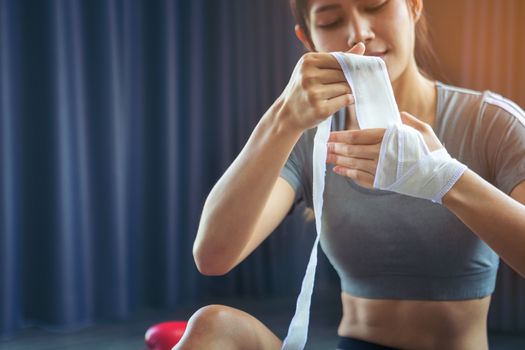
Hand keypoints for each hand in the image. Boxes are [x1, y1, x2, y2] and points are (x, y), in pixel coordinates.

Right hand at [277, 43, 365, 132]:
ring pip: (346, 87)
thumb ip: (337, 58)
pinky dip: (347, 100)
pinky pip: (345, 100)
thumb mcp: (314, 69)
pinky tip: (339, 101)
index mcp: (307, 61)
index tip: (354, 71)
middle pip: (344, 74)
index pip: (340, 59)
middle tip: (345, 85)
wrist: (287, 114)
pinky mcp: (320, 109)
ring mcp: (314, 93)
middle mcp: (308, 76)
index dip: (350, 66)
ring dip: (347, 91)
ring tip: (337, 94)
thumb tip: (362, 46)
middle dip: (348, 80)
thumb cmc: (304, 89)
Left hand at [326, 112, 444, 187]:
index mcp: (389, 138)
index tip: (331, 135)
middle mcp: (382, 153)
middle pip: (352, 150)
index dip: (342, 135)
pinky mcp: (382, 181)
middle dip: (336, 147)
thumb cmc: (433, 152)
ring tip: (327, 157)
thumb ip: (409, 121)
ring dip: (338, 160)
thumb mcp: (423, 131)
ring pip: (354, 164)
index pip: (359, 136)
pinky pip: (360, 177)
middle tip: (324, 145)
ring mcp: (381, 169)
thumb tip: (399, 114)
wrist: (440, 177)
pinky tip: (338, 170)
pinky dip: (348, 174)